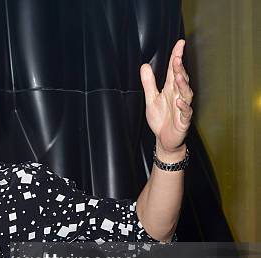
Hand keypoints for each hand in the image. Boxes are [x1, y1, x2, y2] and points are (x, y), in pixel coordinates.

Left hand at [140, 39, 192, 156]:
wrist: (164, 139)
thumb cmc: (161, 119)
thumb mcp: (151, 99)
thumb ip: (148, 83)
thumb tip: (144, 66)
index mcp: (171, 89)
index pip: (174, 70)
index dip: (177, 56)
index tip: (180, 43)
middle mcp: (179, 96)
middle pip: (181, 79)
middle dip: (180, 68)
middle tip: (177, 57)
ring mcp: (183, 108)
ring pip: (186, 94)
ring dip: (183, 85)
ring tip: (179, 76)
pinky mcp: (184, 120)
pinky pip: (186, 112)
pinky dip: (183, 107)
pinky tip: (179, 102)